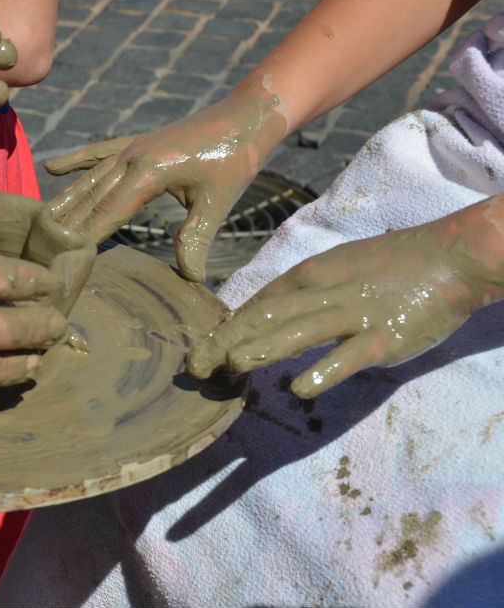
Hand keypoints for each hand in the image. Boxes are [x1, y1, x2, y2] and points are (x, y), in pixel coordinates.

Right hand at [46, 86, 286, 281]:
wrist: (246, 116)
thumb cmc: (234, 159)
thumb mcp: (217, 202)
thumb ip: (196, 239)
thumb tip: (189, 278)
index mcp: (148, 172)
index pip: (106, 214)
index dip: (83, 238)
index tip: (61, 260)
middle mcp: (131, 158)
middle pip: (90, 198)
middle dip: (64, 225)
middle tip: (40, 251)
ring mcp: (132, 148)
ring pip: (89, 179)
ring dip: (64, 200)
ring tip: (39, 220)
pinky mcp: (138, 143)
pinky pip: (99, 154)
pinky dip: (76, 161)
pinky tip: (53, 168)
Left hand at [187, 197, 503, 397]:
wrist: (451, 256)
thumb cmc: (390, 265)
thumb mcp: (336, 267)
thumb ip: (302, 291)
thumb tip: (265, 312)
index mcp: (309, 274)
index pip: (257, 302)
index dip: (225, 327)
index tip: (200, 351)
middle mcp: (323, 292)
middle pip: (266, 316)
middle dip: (226, 341)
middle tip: (195, 367)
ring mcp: (353, 314)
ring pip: (299, 330)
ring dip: (262, 347)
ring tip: (230, 365)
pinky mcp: (384, 336)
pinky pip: (349, 355)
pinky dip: (324, 370)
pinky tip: (299, 389)